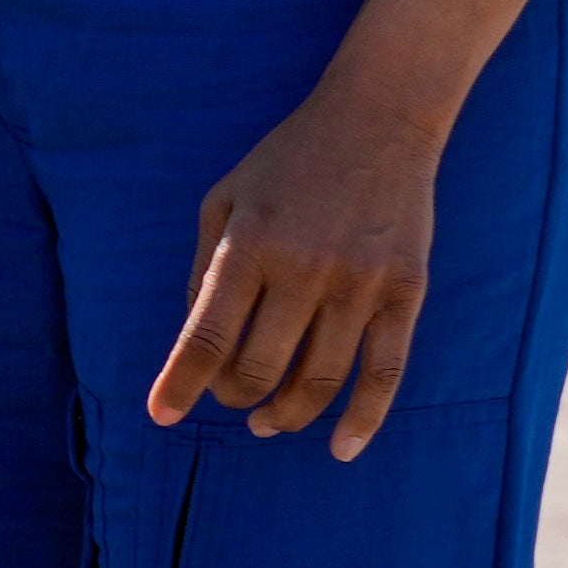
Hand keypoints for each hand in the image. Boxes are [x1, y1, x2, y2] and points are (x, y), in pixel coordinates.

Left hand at [146, 0, 542, 459]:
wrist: (379, 120)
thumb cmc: (287, 161)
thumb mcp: (224, 197)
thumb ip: (205, 269)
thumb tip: (196, 343)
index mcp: (248, 244)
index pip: (206, 336)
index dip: (180, 384)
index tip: (161, 414)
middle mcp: (303, 268)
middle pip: (260, 369)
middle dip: (233, 398)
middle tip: (228, 400)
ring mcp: (360, 283)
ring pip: (320, 381)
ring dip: (286, 415)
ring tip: (266, 422)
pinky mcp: (406, 292)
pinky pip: (385, 372)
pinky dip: (363, 420)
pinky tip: (341, 447)